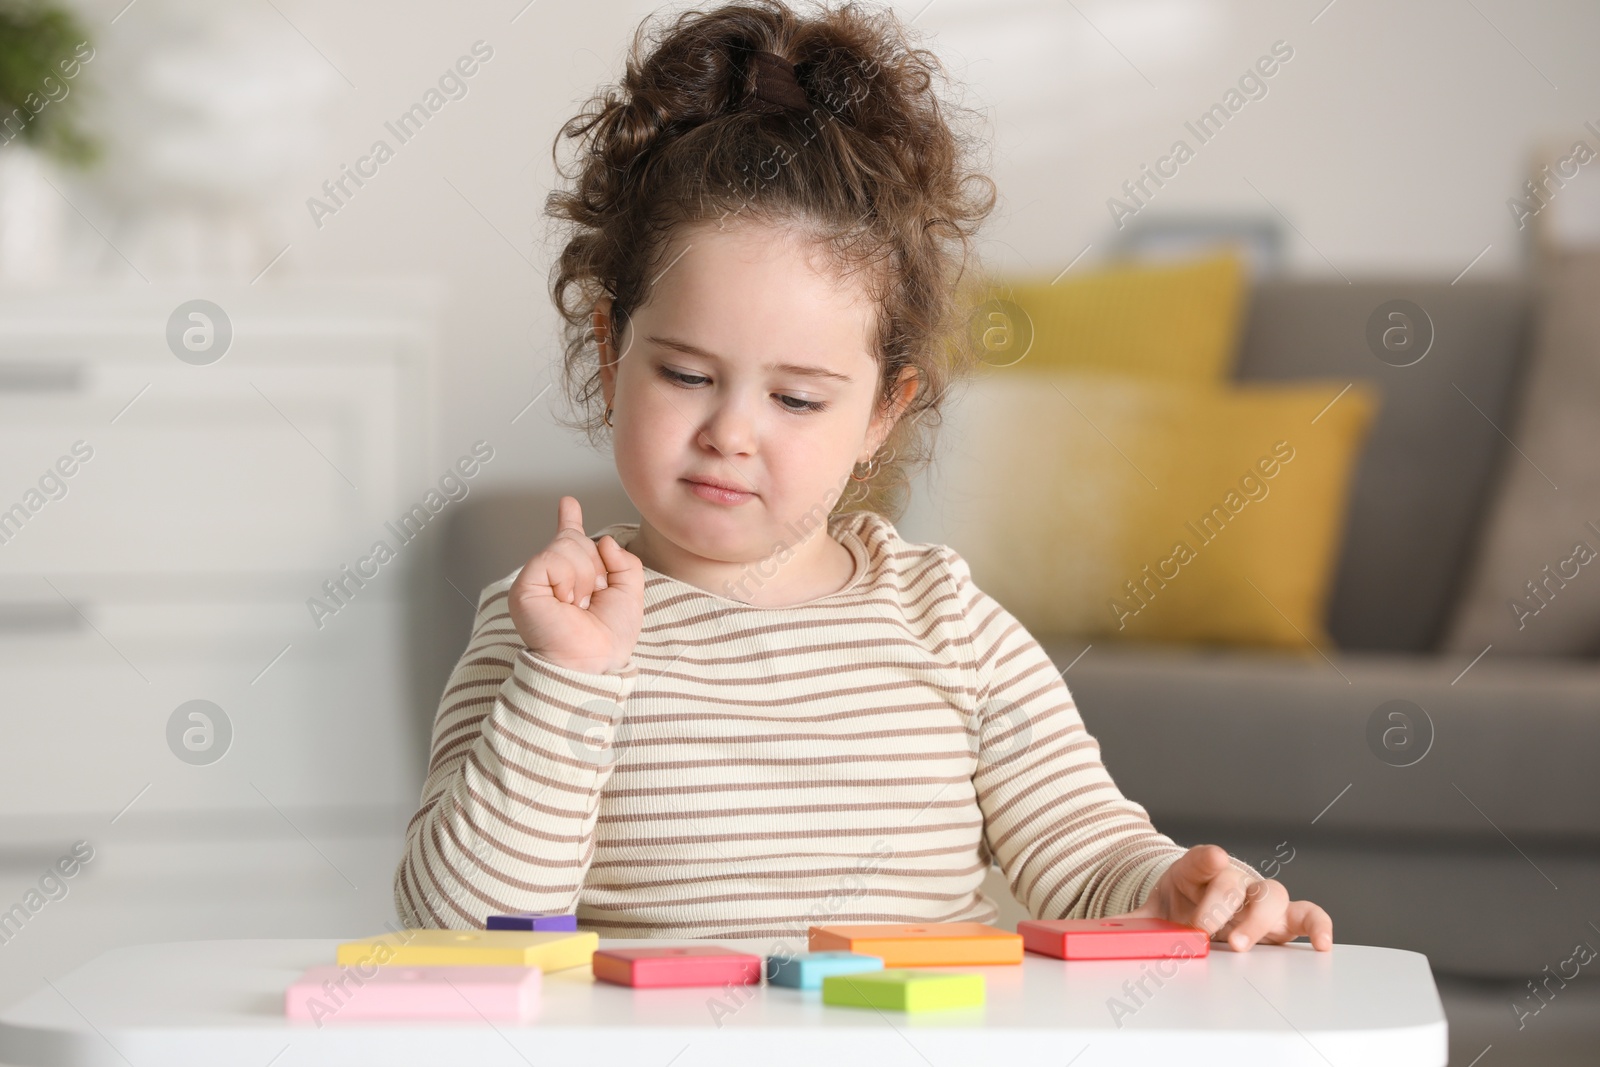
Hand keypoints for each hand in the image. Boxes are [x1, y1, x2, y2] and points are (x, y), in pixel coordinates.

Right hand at [507, 496, 643, 674]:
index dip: (569, 520)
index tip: (568, 503)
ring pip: (567, 545)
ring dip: (585, 576)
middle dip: (595, 567)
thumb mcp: (629, 595)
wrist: (593, 663)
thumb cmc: (607, 640)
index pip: (569, 541)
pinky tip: (565, 601)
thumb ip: (625, 563)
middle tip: (590, 599)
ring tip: (577, 604)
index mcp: (575, 578)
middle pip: (577, 539)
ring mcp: (536, 580)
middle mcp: (553, 576)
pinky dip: (569, 579)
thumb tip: (604, 540)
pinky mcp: (525, 586)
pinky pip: (553, 559)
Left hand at [1126, 844, 1332, 951]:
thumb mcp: (1150, 914)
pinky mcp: (1282, 919)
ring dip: (1259, 919)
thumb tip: (1098, 937)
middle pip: (1233, 882)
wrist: (1194, 906)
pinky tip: (1319, 946)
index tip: (1213, 859)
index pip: (1200, 859)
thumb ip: (1132, 925)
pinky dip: (1318, 927)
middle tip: (1205, 928)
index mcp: (1195, 872)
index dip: (1206, 860)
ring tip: (1240, 944)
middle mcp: (1232, 880)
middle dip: (1220, 904)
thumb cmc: (1177, 906)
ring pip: (1273, 895)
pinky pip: (1308, 915)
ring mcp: (1258, 898)